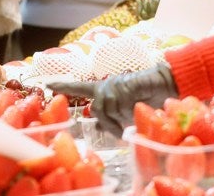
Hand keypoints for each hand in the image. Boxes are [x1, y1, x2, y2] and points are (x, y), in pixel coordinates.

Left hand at [50, 62, 176, 136]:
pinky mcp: (127, 85)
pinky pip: (121, 104)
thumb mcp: (125, 111)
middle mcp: (107, 85)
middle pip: (97, 108)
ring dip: (120, 120)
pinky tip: (136, 112)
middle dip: (108, 122)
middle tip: (120, 130)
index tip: (47, 84)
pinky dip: (128, 113)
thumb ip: (111, 117)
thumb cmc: (146, 98)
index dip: (64, 86)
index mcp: (104, 88)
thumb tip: (100, 127)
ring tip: (131, 122)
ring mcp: (116, 85)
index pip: (80, 87)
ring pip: (109, 109)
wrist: (165, 85)